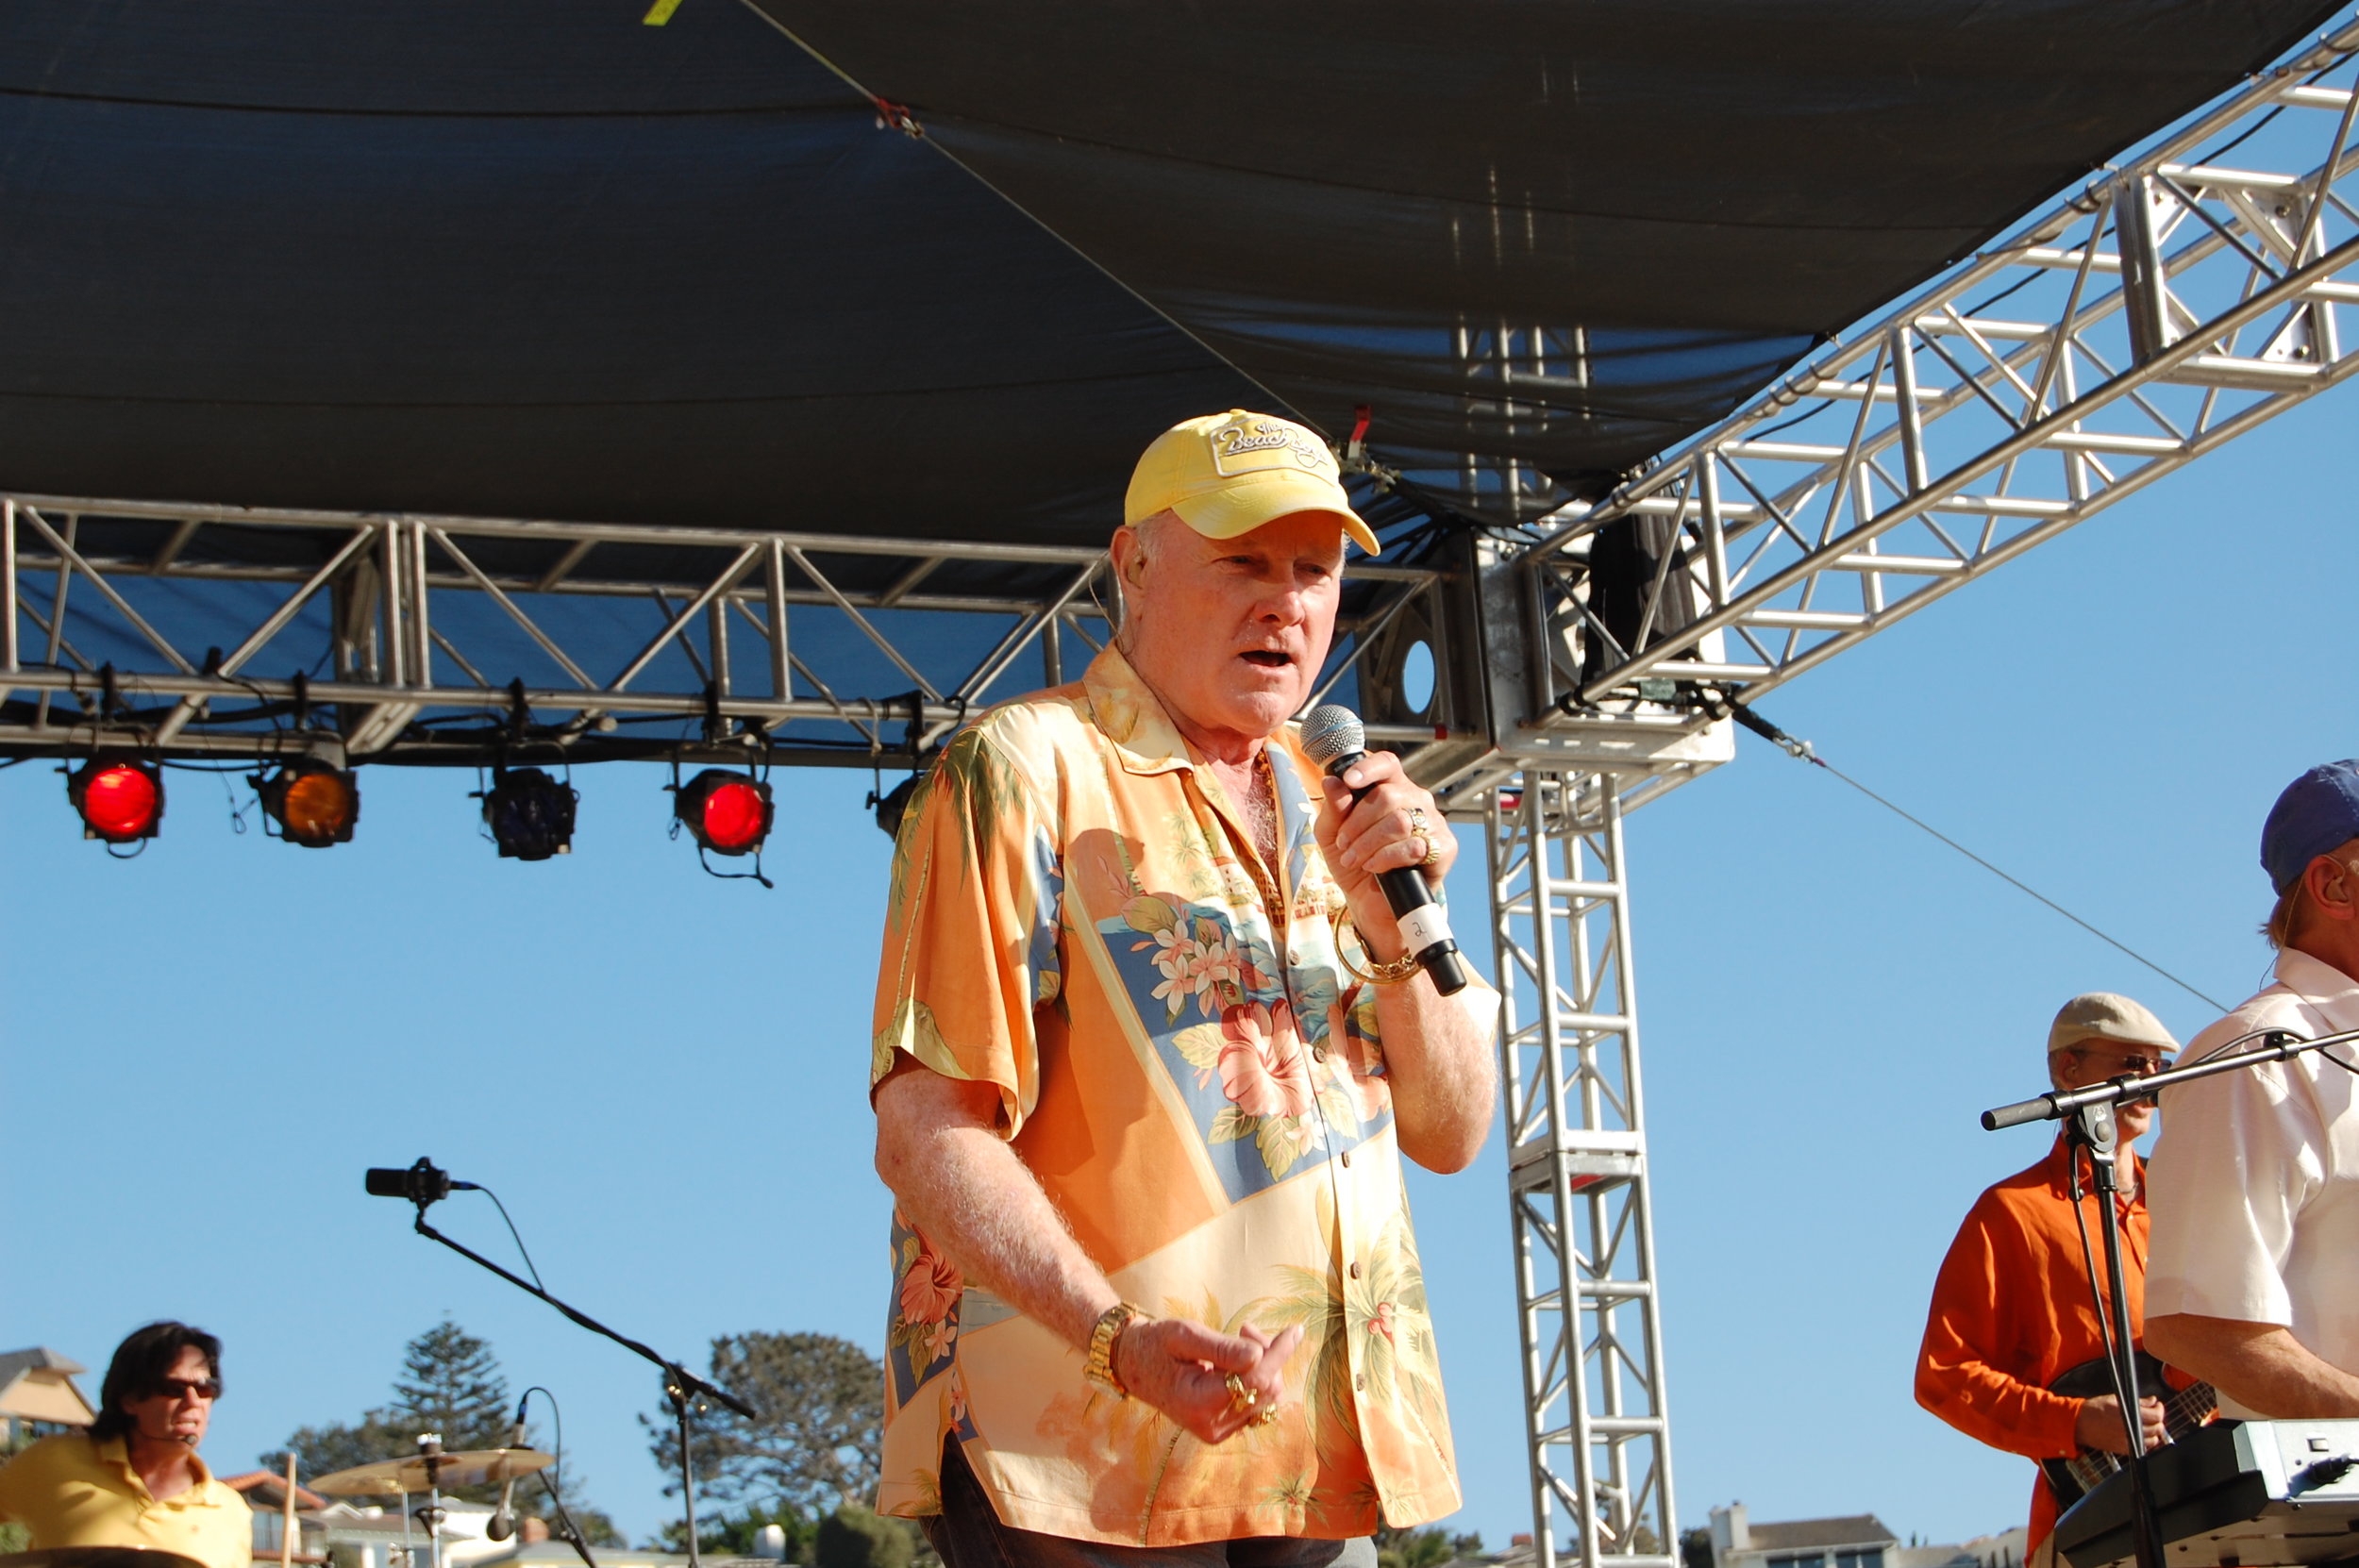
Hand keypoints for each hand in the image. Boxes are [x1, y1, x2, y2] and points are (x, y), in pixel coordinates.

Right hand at [1113, 1316, 1303, 1443]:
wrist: (1134, 1366)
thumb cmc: (1156, 1344)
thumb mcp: (1182, 1335)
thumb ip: (1221, 1347)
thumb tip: (1259, 1355)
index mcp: (1198, 1404)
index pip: (1254, 1382)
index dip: (1278, 1354)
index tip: (1294, 1330)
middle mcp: (1212, 1426)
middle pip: (1265, 1390)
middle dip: (1267, 1355)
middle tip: (1244, 1327)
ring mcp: (1219, 1431)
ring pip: (1266, 1397)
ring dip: (1264, 1365)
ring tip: (1239, 1338)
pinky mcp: (1224, 1428)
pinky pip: (1256, 1403)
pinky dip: (1257, 1378)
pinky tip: (1239, 1360)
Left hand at [1314, 750, 1454, 952]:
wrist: (1371, 902)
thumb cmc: (1354, 862)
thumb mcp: (1332, 834)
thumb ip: (1333, 808)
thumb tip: (1331, 782)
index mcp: (1391, 788)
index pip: (1387, 764)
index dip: (1368, 768)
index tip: (1349, 781)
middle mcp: (1415, 800)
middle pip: (1387, 795)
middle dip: (1357, 823)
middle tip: (1344, 844)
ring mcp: (1432, 823)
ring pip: (1400, 821)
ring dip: (1369, 843)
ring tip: (1355, 859)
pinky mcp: (1443, 848)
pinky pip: (1415, 846)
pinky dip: (1387, 858)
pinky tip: (1375, 867)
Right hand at [2075, 1394, 2166, 1454]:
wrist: (2079, 1424)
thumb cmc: (2094, 1409)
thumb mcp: (2115, 1399)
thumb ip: (2138, 1401)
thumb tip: (2152, 1401)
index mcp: (2129, 1414)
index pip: (2156, 1416)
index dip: (2159, 1409)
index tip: (2157, 1406)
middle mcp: (2131, 1429)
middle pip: (2157, 1428)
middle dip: (2158, 1420)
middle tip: (2152, 1414)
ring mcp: (2128, 1441)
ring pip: (2153, 1440)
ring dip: (2153, 1432)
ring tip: (2147, 1425)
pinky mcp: (2125, 1449)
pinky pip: (2143, 1447)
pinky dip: (2145, 1441)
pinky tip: (2139, 1433)